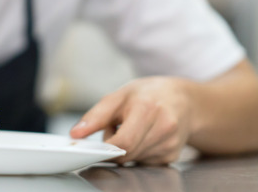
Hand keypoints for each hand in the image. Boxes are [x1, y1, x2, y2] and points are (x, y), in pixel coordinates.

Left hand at [70, 76, 191, 164]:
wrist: (182, 100)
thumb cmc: (147, 94)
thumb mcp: (118, 96)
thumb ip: (94, 116)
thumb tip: (75, 135)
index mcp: (148, 108)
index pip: (123, 141)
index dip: (106, 146)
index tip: (96, 143)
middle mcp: (164, 127)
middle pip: (127, 153)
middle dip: (114, 145)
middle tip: (115, 128)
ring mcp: (170, 143)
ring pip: (134, 159)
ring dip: (125, 149)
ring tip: (131, 129)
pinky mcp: (172, 155)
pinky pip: (144, 162)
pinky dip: (137, 153)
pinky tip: (143, 137)